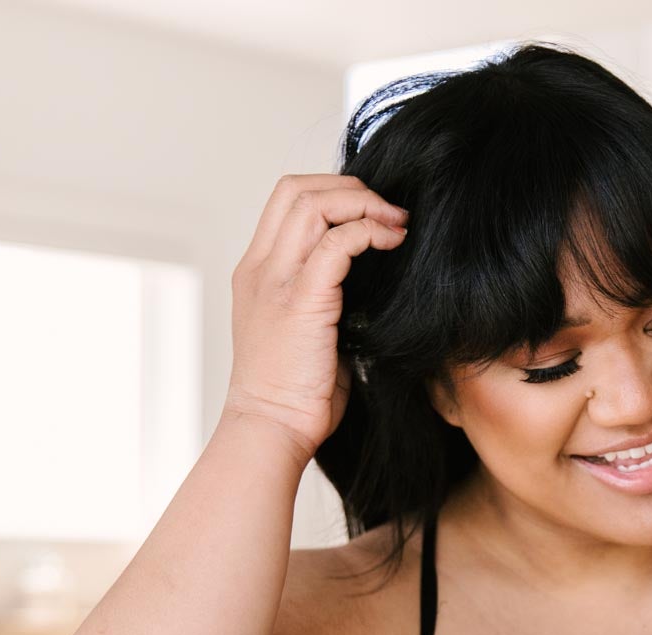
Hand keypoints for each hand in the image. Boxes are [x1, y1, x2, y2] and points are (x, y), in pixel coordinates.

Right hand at [223, 173, 410, 465]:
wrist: (270, 429)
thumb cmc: (290, 397)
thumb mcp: (299, 334)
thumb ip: (318, 300)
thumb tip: (359, 288)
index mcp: (256, 273)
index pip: (285, 201)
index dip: (330, 193)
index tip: (367, 214)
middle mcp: (261, 268)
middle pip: (297, 188)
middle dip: (350, 188)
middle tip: (388, 211)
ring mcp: (276, 281)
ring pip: (314, 204)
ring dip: (363, 204)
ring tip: (395, 223)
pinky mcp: (302, 301)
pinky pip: (337, 243)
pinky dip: (369, 233)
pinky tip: (392, 244)